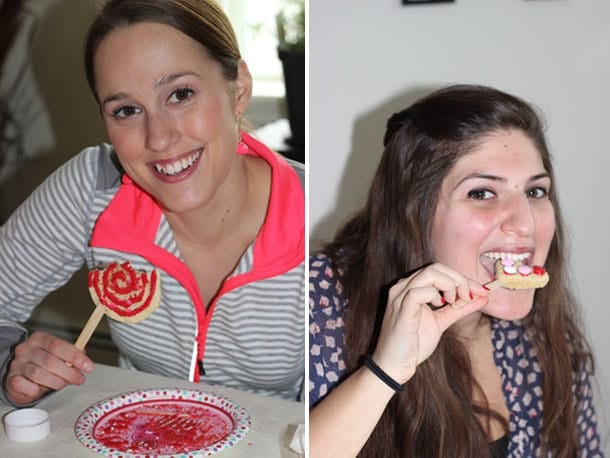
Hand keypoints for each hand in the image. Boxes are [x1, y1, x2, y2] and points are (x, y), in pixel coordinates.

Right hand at [5, 331, 93, 404]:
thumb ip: (71, 355)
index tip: (88, 367)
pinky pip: (25, 385)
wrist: (22, 376)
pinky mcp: (11, 379)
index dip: (75, 357)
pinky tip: (40, 389)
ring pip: (39, 374)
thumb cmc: (43, 364)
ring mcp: (17, 364)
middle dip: (69, 373)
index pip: (58, 345)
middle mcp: (26, 349)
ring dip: (56, 382)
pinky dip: (36, 389)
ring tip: (62, 384)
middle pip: (50, 361)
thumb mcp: (58, 355)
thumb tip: (84, 359)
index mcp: (39, 338)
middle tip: (79, 379)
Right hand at [371, 263, 489, 384]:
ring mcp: (400, 296)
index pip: (439, 271)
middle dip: (459, 279)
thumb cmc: (413, 344)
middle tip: (468, 297)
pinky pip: (420, 291)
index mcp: (411, 287)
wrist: (394, 366)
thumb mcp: (441, 321)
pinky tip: (440, 306)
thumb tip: (482, 297)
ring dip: (451, 285)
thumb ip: (459, 308)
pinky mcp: (401, 308)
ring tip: (455, 301)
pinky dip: (436, 295)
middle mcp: (403, 287)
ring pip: (430, 273)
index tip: (481, 291)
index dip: (462, 278)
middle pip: (436, 267)